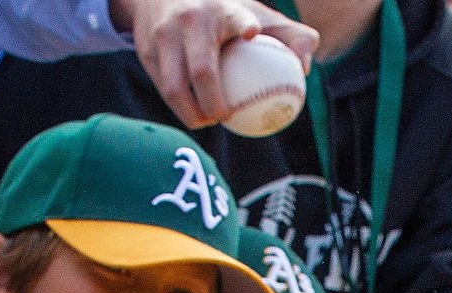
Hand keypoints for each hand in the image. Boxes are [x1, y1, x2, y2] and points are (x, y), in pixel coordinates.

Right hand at [113, 0, 319, 127]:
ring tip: (205, 121)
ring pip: (174, 86)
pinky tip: (191, 113)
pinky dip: (176, 104)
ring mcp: (164, 33)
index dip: (243, 24)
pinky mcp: (146, 47)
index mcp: (223, 9)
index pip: (235, 16)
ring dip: (190, 113)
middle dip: (212, 104)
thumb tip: (306, 68)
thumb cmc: (226, 13)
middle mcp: (190, 19)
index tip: (252, 32)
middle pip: (201, 71)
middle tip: (224, 117)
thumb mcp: (257, 15)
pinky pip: (162, 86)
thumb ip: (291, 37)